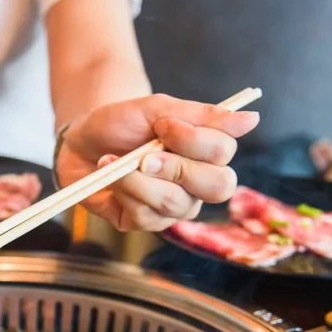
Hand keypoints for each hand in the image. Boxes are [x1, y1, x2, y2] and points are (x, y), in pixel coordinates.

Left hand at [55, 94, 260, 230]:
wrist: (80, 141)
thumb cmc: (122, 123)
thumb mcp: (157, 109)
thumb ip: (202, 115)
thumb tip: (251, 119)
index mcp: (207, 153)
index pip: (224, 152)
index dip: (195, 140)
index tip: (163, 125)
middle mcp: (198, 184)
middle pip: (218, 186)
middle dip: (178, 167)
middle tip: (146, 155)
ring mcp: (174, 207)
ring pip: (175, 203)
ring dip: (140, 179)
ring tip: (117, 161)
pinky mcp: (145, 222)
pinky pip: (145, 216)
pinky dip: (123, 191)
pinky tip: (110, 176)